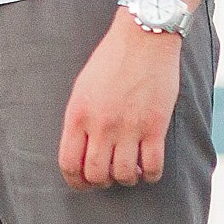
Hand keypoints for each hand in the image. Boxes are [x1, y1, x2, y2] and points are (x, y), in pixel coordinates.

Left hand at [59, 18, 182, 189]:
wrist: (142, 39)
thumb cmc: (110, 61)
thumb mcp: (82, 88)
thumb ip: (79, 119)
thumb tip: (80, 150)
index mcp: (77, 115)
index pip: (69, 163)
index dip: (76, 181)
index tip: (84, 183)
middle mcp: (101, 125)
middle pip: (96, 175)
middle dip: (102, 182)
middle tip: (109, 175)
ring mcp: (128, 127)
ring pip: (124, 175)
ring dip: (127, 178)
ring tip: (129, 168)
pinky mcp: (154, 127)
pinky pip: (152, 167)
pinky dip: (150, 175)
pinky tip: (148, 167)